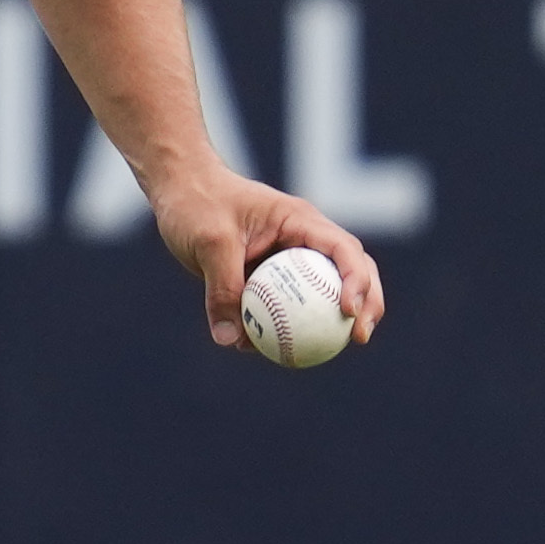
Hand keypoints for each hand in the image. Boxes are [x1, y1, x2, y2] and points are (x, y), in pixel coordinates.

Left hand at [147, 161, 387, 353]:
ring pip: (323, 292)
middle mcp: (304, 239)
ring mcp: (289, 259)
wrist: (178, 190)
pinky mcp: (269, 277)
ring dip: (331, 321)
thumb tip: (231, 340)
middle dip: (366, 303)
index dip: (357, 279)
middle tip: (360, 337)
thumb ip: (222, 288)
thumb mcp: (209, 242)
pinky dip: (287, 327)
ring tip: (329, 352)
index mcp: (300, 221)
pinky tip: (275, 352)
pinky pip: (286, 306)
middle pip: (352, 271)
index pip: (343, 249)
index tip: (349, 310)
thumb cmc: (196, 203)